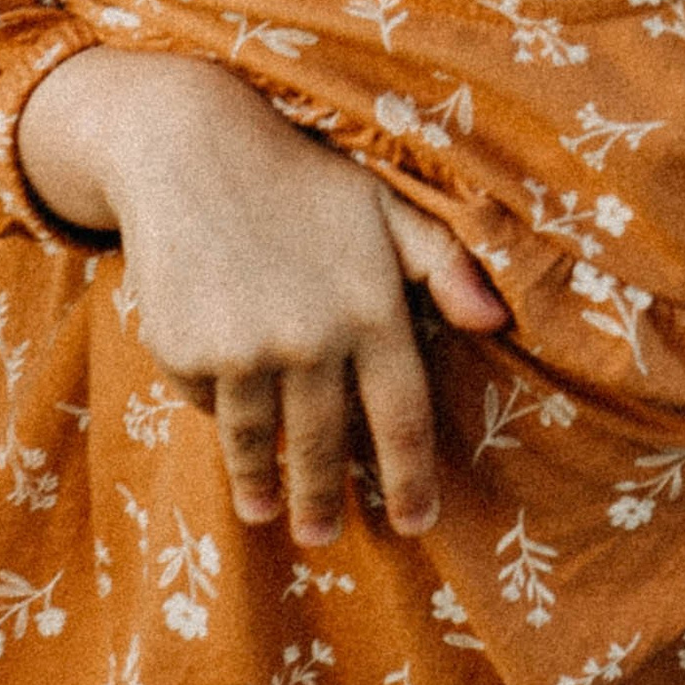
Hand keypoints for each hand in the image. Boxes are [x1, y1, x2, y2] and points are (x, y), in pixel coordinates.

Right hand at [15, 50, 504, 544]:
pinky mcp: (186, 352)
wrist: (188, 147)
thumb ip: (445, 263)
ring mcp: (243, 351)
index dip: (410, 481)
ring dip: (262, 485)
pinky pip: (208, 405)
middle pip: (325, 446)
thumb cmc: (302, 178)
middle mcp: (311, 340)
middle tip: (323, 537)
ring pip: (260, 441)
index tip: (413, 523)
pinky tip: (224, 421)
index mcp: (371, 312)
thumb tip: (498, 322)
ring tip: (265, 512)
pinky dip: (219, 415)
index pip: (401, 420)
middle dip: (325, 500)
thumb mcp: (384, 208)